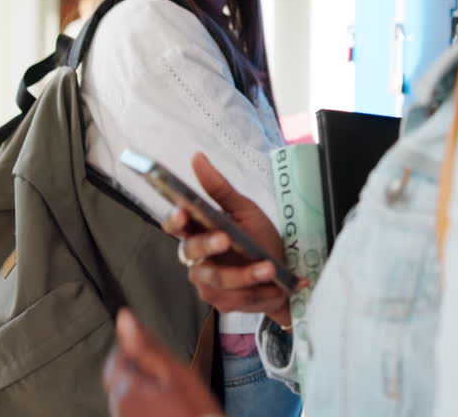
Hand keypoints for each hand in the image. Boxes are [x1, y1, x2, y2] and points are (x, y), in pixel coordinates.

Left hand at [104, 309, 222, 416]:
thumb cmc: (193, 409)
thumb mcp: (174, 371)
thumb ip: (146, 344)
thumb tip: (124, 317)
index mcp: (125, 388)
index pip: (117, 358)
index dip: (138, 352)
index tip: (160, 359)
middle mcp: (118, 408)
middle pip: (122, 378)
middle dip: (141, 373)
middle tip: (170, 379)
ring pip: (129, 395)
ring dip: (145, 390)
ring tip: (172, 397)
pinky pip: (136, 410)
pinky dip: (148, 406)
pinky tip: (168, 409)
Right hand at [163, 153, 302, 326]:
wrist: (283, 275)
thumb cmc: (259, 239)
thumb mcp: (245, 210)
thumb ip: (220, 188)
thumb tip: (197, 157)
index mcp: (199, 229)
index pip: (175, 224)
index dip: (174, 219)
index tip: (183, 212)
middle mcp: (196, 256)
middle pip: (190, 251)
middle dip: (208, 245)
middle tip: (226, 238)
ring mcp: (206, 281)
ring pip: (214, 278)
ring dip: (243, 274)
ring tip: (267, 268)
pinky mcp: (221, 301)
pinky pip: (232, 297)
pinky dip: (255, 290)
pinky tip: (272, 285)